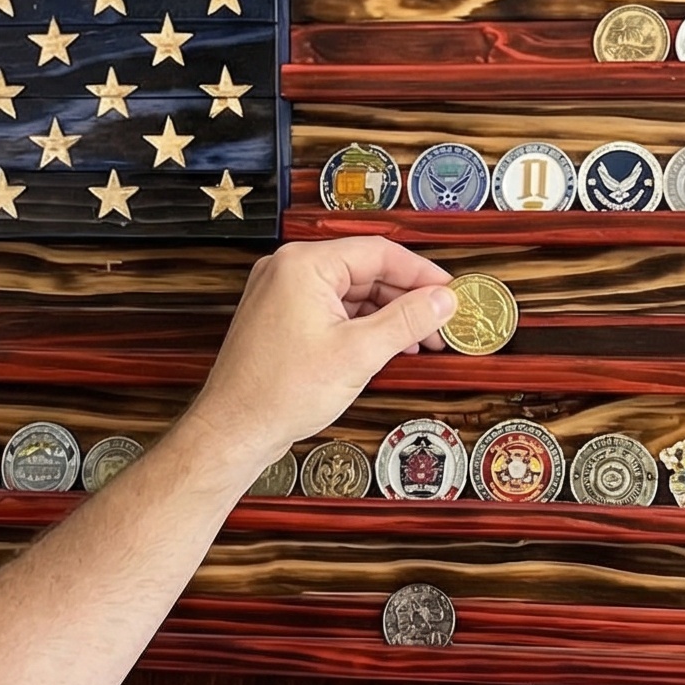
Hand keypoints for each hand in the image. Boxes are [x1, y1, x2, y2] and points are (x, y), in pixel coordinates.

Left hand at [187, 237, 454, 466]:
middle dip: (406, 298)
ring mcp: (281, 293)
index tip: (450, 293)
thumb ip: (407, 320)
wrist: (234, 431)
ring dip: (386, 314)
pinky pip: (331, 309)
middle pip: (365, 270)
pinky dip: (361, 325)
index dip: (421, 273)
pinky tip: (386, 346)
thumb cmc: (280, 393)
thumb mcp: (359, 353)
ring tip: (419, 340)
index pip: (379, 253)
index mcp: (304, 265)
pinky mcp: (280, 317)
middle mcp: (288, 270)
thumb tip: (443, 300)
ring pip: (350, 292)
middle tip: (440, 322)